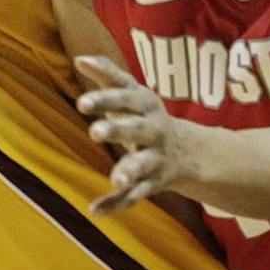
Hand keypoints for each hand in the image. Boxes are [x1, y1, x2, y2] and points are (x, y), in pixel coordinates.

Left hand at [77, 55, 198, 215]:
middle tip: (95, 132)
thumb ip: (108, 75)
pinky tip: (96, 210)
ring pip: (142, 165)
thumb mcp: (133, 93)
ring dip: (129, 171)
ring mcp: (156, 157)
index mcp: (146, 105)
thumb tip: (80, 58)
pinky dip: (118, 203)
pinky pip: (137, 194)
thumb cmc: (146, 115)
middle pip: (136, 129)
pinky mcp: (154, 181)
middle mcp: (153, 130)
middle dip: (118, 130)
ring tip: (116, 180)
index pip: (125, 98)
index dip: (105, 100)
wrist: (189, 152)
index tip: (82, 103)